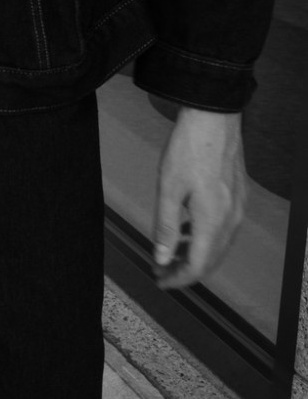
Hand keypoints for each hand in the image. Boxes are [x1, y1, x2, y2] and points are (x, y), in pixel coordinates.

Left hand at [152, 106, 246, 289]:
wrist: (213, 118)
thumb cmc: (188, 149)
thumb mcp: (168, 189)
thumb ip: (167, 227)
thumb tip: (163, 258)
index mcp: (213, 221)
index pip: (198, 266)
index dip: (179, 279)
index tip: (160, 280)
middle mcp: (231, 219)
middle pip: (211, 259)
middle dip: (186, 269)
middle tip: (162, 270)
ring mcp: (238, 207)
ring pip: (219, 245)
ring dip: (195, 254)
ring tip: (171, 252)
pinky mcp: (238, 195)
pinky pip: (224, 228)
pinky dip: (205, 237)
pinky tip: (188, 230)